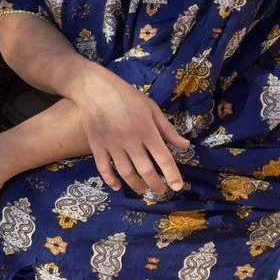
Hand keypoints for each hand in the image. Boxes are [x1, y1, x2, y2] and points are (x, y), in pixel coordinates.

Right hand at [71, 65, 189, 201]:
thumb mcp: (151, 108)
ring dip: (136, 185)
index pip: (163, 157)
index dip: (172, 174)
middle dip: (155, 184)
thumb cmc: (126, 96)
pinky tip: (117, 186)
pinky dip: (110, 180)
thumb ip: (167, 129)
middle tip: (161, 191)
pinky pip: (103, 168)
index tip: (177, 186)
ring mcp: (112, 144)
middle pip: (145, 169)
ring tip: (143, 190)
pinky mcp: (96, 146)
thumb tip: (185, 145)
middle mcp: (130, 140)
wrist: (94, 88)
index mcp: (146, 130)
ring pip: (126, 172)